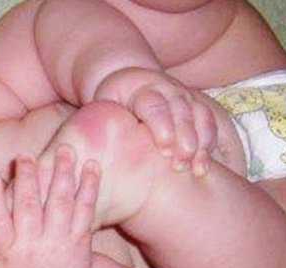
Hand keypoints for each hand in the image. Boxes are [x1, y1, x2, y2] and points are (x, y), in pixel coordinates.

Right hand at [0, 147, 99, 267]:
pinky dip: (89, 188)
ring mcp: (58, 242)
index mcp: (6, 251)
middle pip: (28, 208)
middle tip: (25, 156)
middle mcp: (32, 246)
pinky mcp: (80, 241)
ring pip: (60, 204)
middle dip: (27, 180)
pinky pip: (86, 211)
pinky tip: (91, 166)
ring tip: (65, 151)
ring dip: (63, 175)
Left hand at [94, 67, 216, 176]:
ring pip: (199, 116)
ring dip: (200, 143)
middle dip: (185, 137)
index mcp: (140, 87)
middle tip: (181, 163)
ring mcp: (184, 96)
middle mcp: (166, 88)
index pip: (153, 104)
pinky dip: (208, 144)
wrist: (129, 80)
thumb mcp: (100, 107)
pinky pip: (208, 123)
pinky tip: (202, 167)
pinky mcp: (195, 106)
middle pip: (181, 111)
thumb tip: (78, 151)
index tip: (164, 148)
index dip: (161, 125)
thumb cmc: (110, 104)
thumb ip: (96, 123)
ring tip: (196, 170)